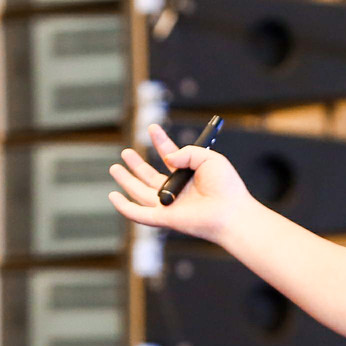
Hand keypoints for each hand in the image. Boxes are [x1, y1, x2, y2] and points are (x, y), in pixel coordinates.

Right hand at [107, 123, 254, 244]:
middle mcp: (177, 190)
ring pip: (141, 193)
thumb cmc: (227, 187)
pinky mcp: (164, 218)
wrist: (231, 211)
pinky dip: (124, 207)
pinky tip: (113, 197)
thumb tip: (168, 157)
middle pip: (151, 176)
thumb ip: (188, 152)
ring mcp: (169, 204)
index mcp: (189, 175)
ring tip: (115, 167)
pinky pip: (139, 214)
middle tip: (126, 152)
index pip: (170, 156)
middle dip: (137, 165)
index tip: (153, 128)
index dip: (160, 142)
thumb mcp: (210, 158)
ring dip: (127, 181)